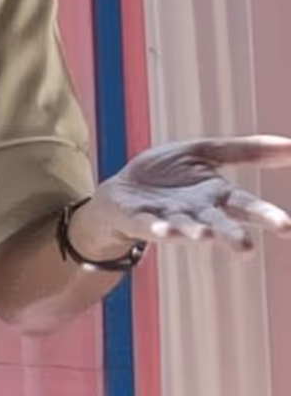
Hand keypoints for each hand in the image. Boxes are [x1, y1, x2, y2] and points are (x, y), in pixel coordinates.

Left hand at [75, 135, 290, 255]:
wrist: (123, 190)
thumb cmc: (168, 174)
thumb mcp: (204, 152)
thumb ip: (245, 151)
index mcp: (216, 196)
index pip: (245, 206)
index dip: (265, 215)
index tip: (286, 226)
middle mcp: (197, 213)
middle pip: (219, 224)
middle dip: (232, 235)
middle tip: (247, 247)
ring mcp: (169, 219)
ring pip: (185, 228)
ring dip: (194, 232)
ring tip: (203, 236)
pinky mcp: (141, 220)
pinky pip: (150, 226)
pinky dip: (158, 229)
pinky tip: (163, 230)